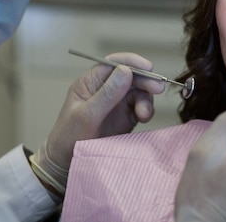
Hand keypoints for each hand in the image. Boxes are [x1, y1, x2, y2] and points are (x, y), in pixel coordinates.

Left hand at [33, 52, 165, 189]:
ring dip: (146, 99)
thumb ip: (106, 94)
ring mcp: (117, 102)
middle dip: (145, 80)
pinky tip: (144, 118)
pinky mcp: (126, 116)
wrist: (66, 164)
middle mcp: (106, 89)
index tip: (148, 67)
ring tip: (145, 115)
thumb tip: (126, 70)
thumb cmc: (68, 138)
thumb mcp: (86, 115)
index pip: (113, 63)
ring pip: (139, 91)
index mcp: (91, 82)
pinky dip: (146, 110)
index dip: (132, 62)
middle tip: (159, 88)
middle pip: (131, 76)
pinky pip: (141, 107)